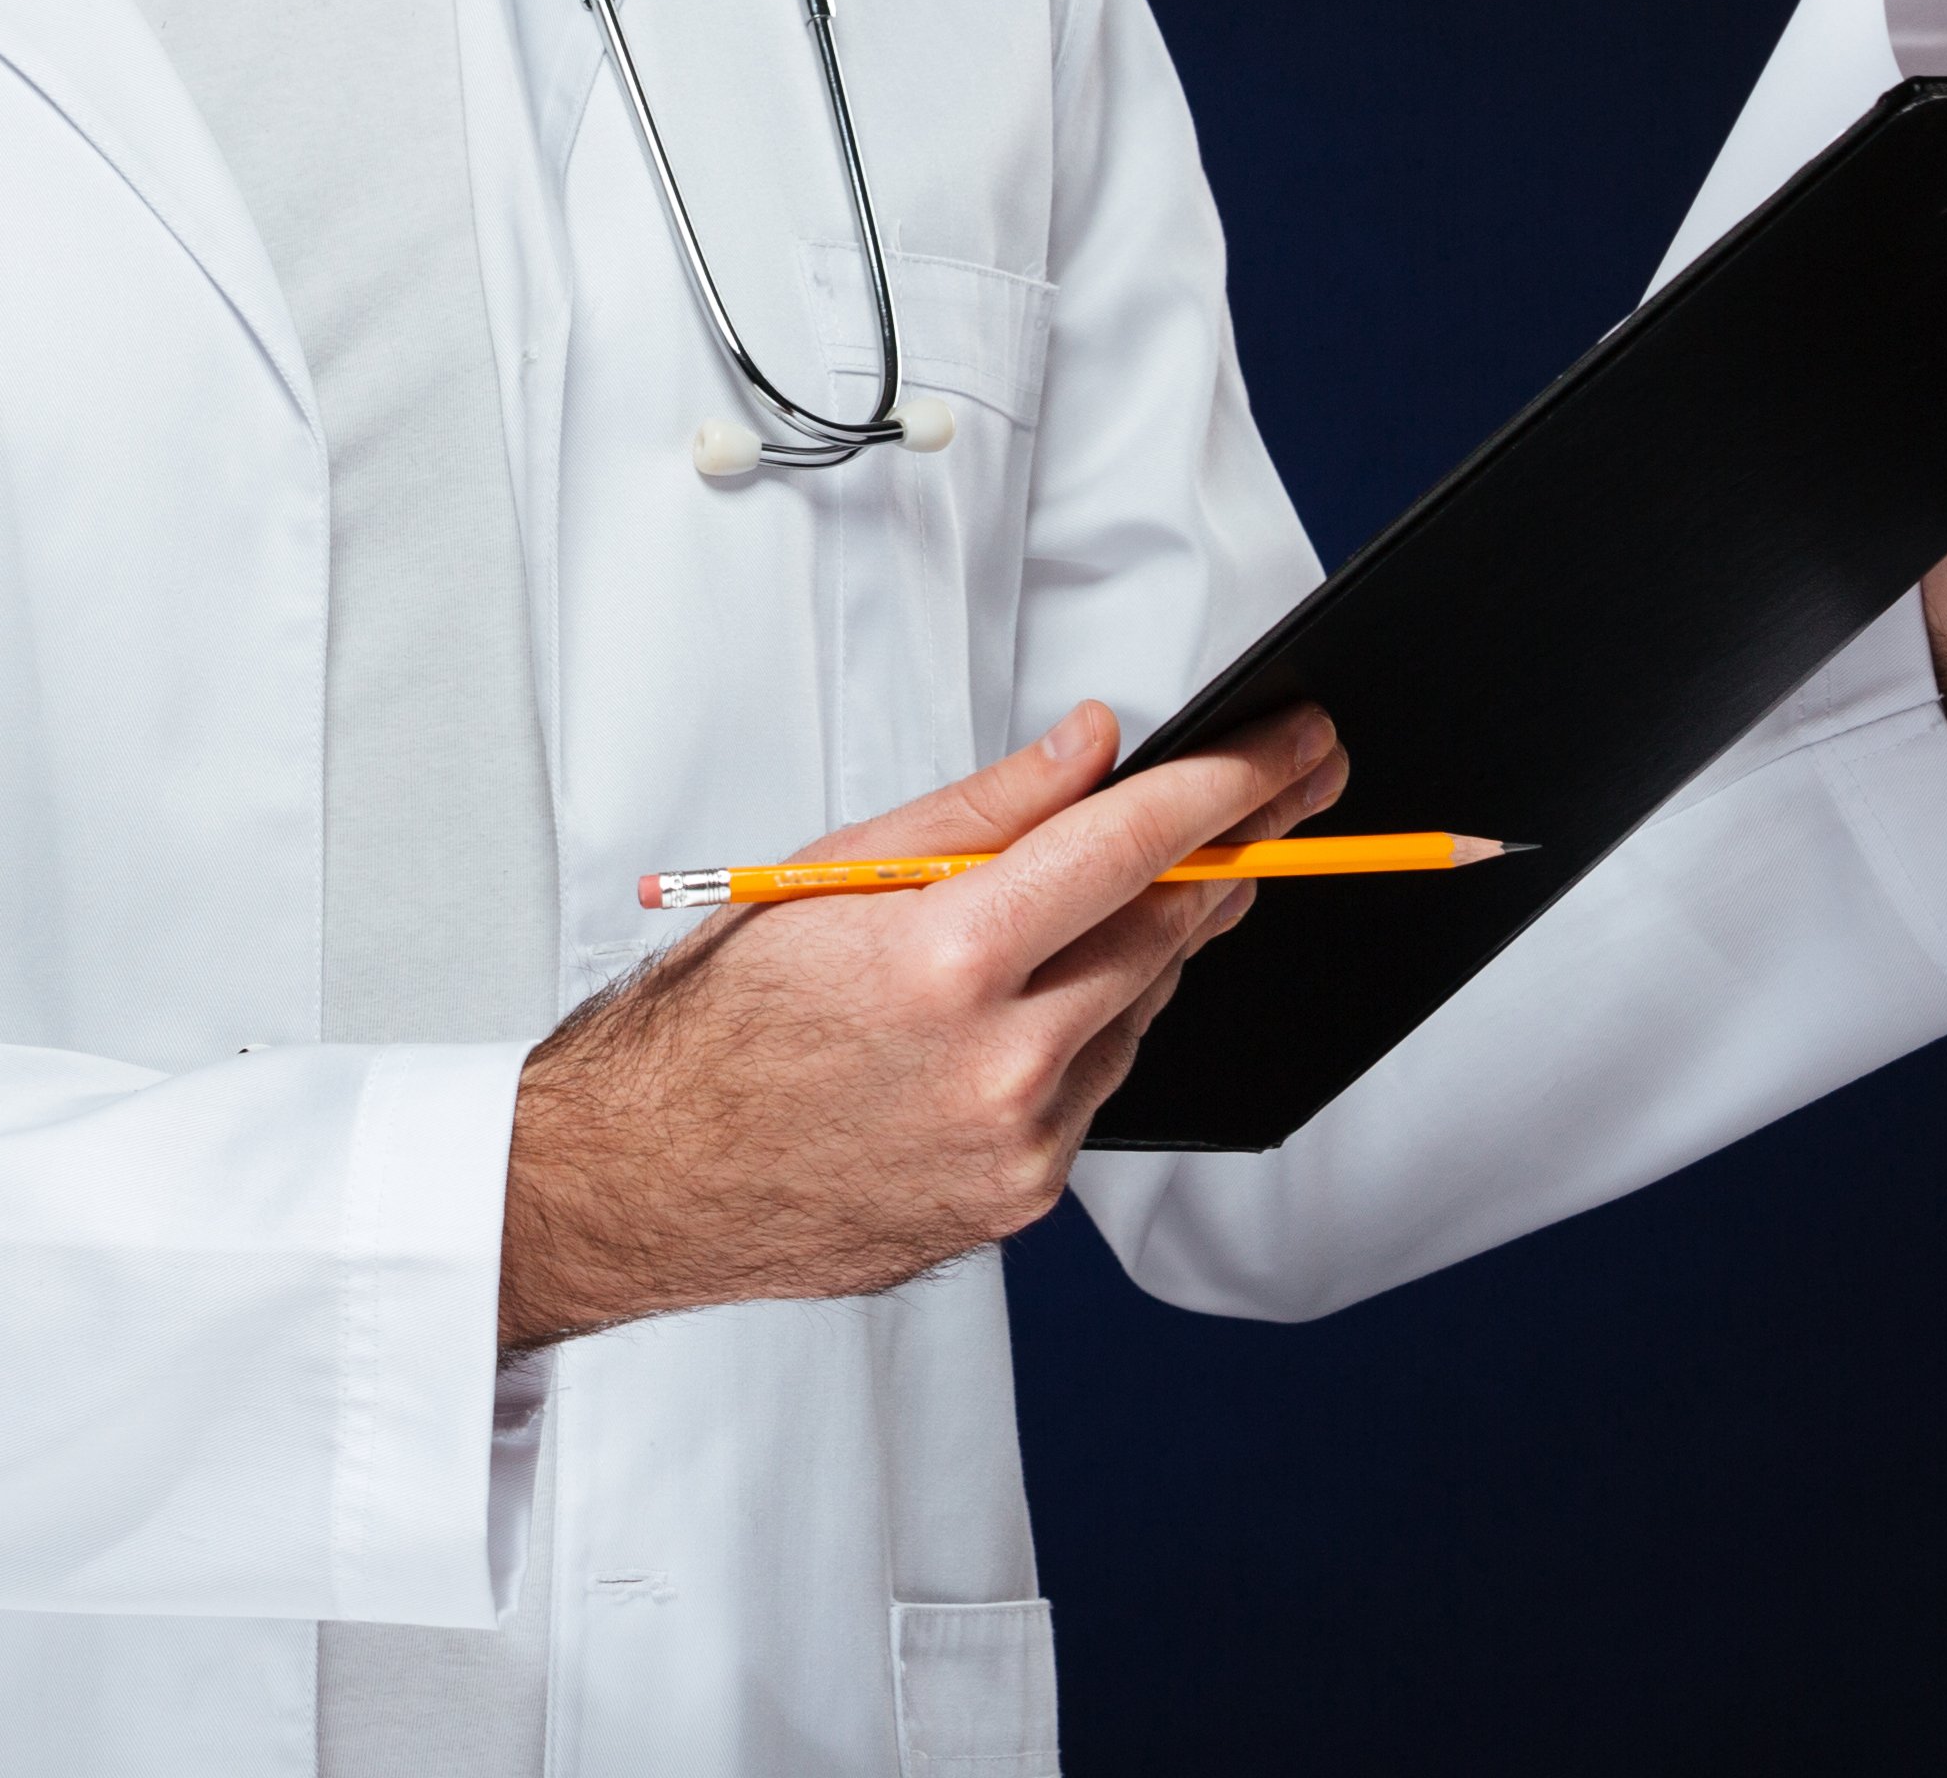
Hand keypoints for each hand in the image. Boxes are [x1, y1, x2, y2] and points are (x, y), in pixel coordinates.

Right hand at [495, 700, 1348, 1356]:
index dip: (1230, 786)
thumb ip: (984, 810)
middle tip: (1296, 786)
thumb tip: (1094, 746)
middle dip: (1238, 848)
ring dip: (1158, 938)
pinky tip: (1053, 993)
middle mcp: (996, 1063)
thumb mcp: (831, 872)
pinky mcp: (1021, 1200)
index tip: (1294, 746)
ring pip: (1143, 1009)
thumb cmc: (721, 1019)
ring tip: (1149, 879)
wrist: (651, 1177)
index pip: (1130, 848)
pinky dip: (1096, 1026)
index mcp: (944, 960)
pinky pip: (1100, 1087)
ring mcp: (1017, 1144)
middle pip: (1167, 928)